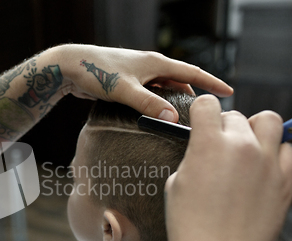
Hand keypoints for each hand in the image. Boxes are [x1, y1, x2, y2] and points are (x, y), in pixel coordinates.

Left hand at [53, 44, 232, 121]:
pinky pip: (149, 92)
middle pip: (180, 80)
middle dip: (194, 94)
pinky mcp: (126, 82)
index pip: (191, 72)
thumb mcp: (124, 90)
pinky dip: (156, 102)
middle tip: (205, 111)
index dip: (211, 83)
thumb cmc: (97, 72)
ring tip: (183, 116)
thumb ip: (147, 104)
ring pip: (163, 87)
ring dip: (173, 99)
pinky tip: (155, 115)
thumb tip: (172, 117)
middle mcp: (149, 65)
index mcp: (155, 63)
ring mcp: (138, 73)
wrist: (70, 66)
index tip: (229, 92)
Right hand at [165, 95, 291, 240]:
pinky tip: (268, 165)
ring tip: (248, 148)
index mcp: (209, 144)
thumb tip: (205, 149)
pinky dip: (280, 152)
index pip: (208, 105)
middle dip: (226, 127)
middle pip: (237, 116)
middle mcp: (242, 147)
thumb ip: (194, 157)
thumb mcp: (177, 182)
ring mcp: (268, 163)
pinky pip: (291, 152)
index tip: (201, 121)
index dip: (201, 112)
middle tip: (220, 146)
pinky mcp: (286, 182)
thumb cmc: (190, 224)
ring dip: (256, 130)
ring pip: (270, 122)